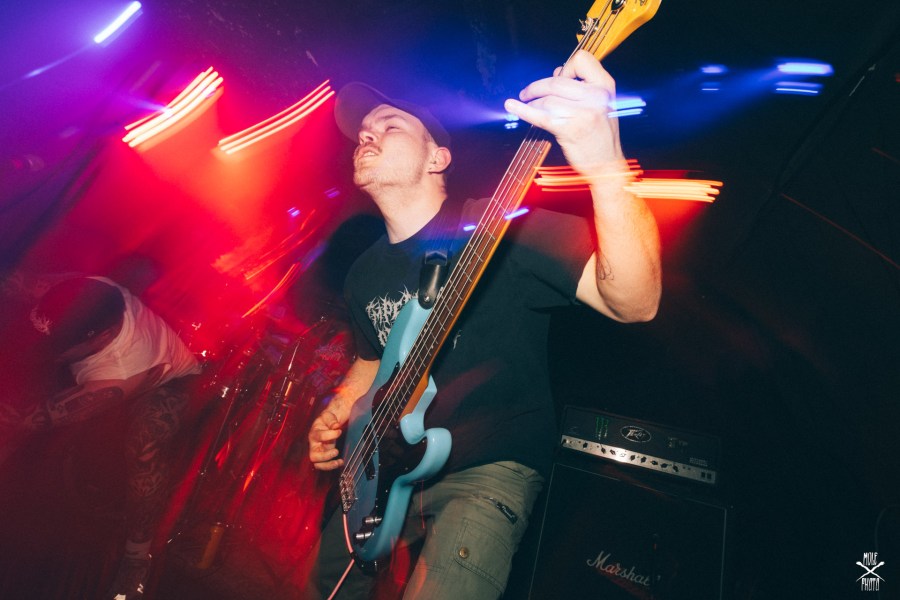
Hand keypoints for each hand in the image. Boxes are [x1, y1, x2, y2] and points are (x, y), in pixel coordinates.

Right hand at [308, 408, 344, 470]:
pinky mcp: (325, 456)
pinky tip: (341, 462)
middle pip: (314, 456)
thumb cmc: (327, 419)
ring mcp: (319, 452)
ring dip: (328, 465)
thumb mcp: (328, 415)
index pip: (319, 436)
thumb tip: (336, 426)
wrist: (329, 421)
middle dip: (325, 456)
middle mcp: (314, 445)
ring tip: (339, 461)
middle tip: (336, 451)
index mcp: (314, 433)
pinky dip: (332, 466)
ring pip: (318, 464)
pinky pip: (325, 465)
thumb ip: (331, 420)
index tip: (339, 431)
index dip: (330, 435)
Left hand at [504, 49, 625, 176]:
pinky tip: (512, 106)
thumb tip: (558, 71)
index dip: (566, 66)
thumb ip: (581, 86)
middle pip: (557, 81)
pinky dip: (523, 111)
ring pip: (547, 99)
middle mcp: (596, 97)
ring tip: (526, 105)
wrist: (607, 164)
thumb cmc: (601, 134)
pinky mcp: (568, 130)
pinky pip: (540, 116)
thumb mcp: (600, 103)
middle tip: (526, 93)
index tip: (558, 76)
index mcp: (604, 85)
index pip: (581, 60)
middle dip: (537, 86)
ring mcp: (583, 113)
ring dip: (532, 102)